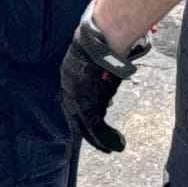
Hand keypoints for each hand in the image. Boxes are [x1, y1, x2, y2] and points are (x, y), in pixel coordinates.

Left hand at [57, 11, 146, 155]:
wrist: (100, 37)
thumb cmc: (103, 40)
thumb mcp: (97, 59)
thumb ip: (100, 75)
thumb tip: (107, 86)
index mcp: (69, 75)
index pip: (73, 103)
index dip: (83, 116)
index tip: (96, 122)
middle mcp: (69, 88)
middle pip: (77, 119)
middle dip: (90, 134)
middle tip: (104, 146)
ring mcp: (77, 97)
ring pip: (88, 126)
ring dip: (102, 140)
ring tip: (114, 148)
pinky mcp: (88, 103)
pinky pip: (97, 126)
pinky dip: (108, 137)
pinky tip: (118, 144)